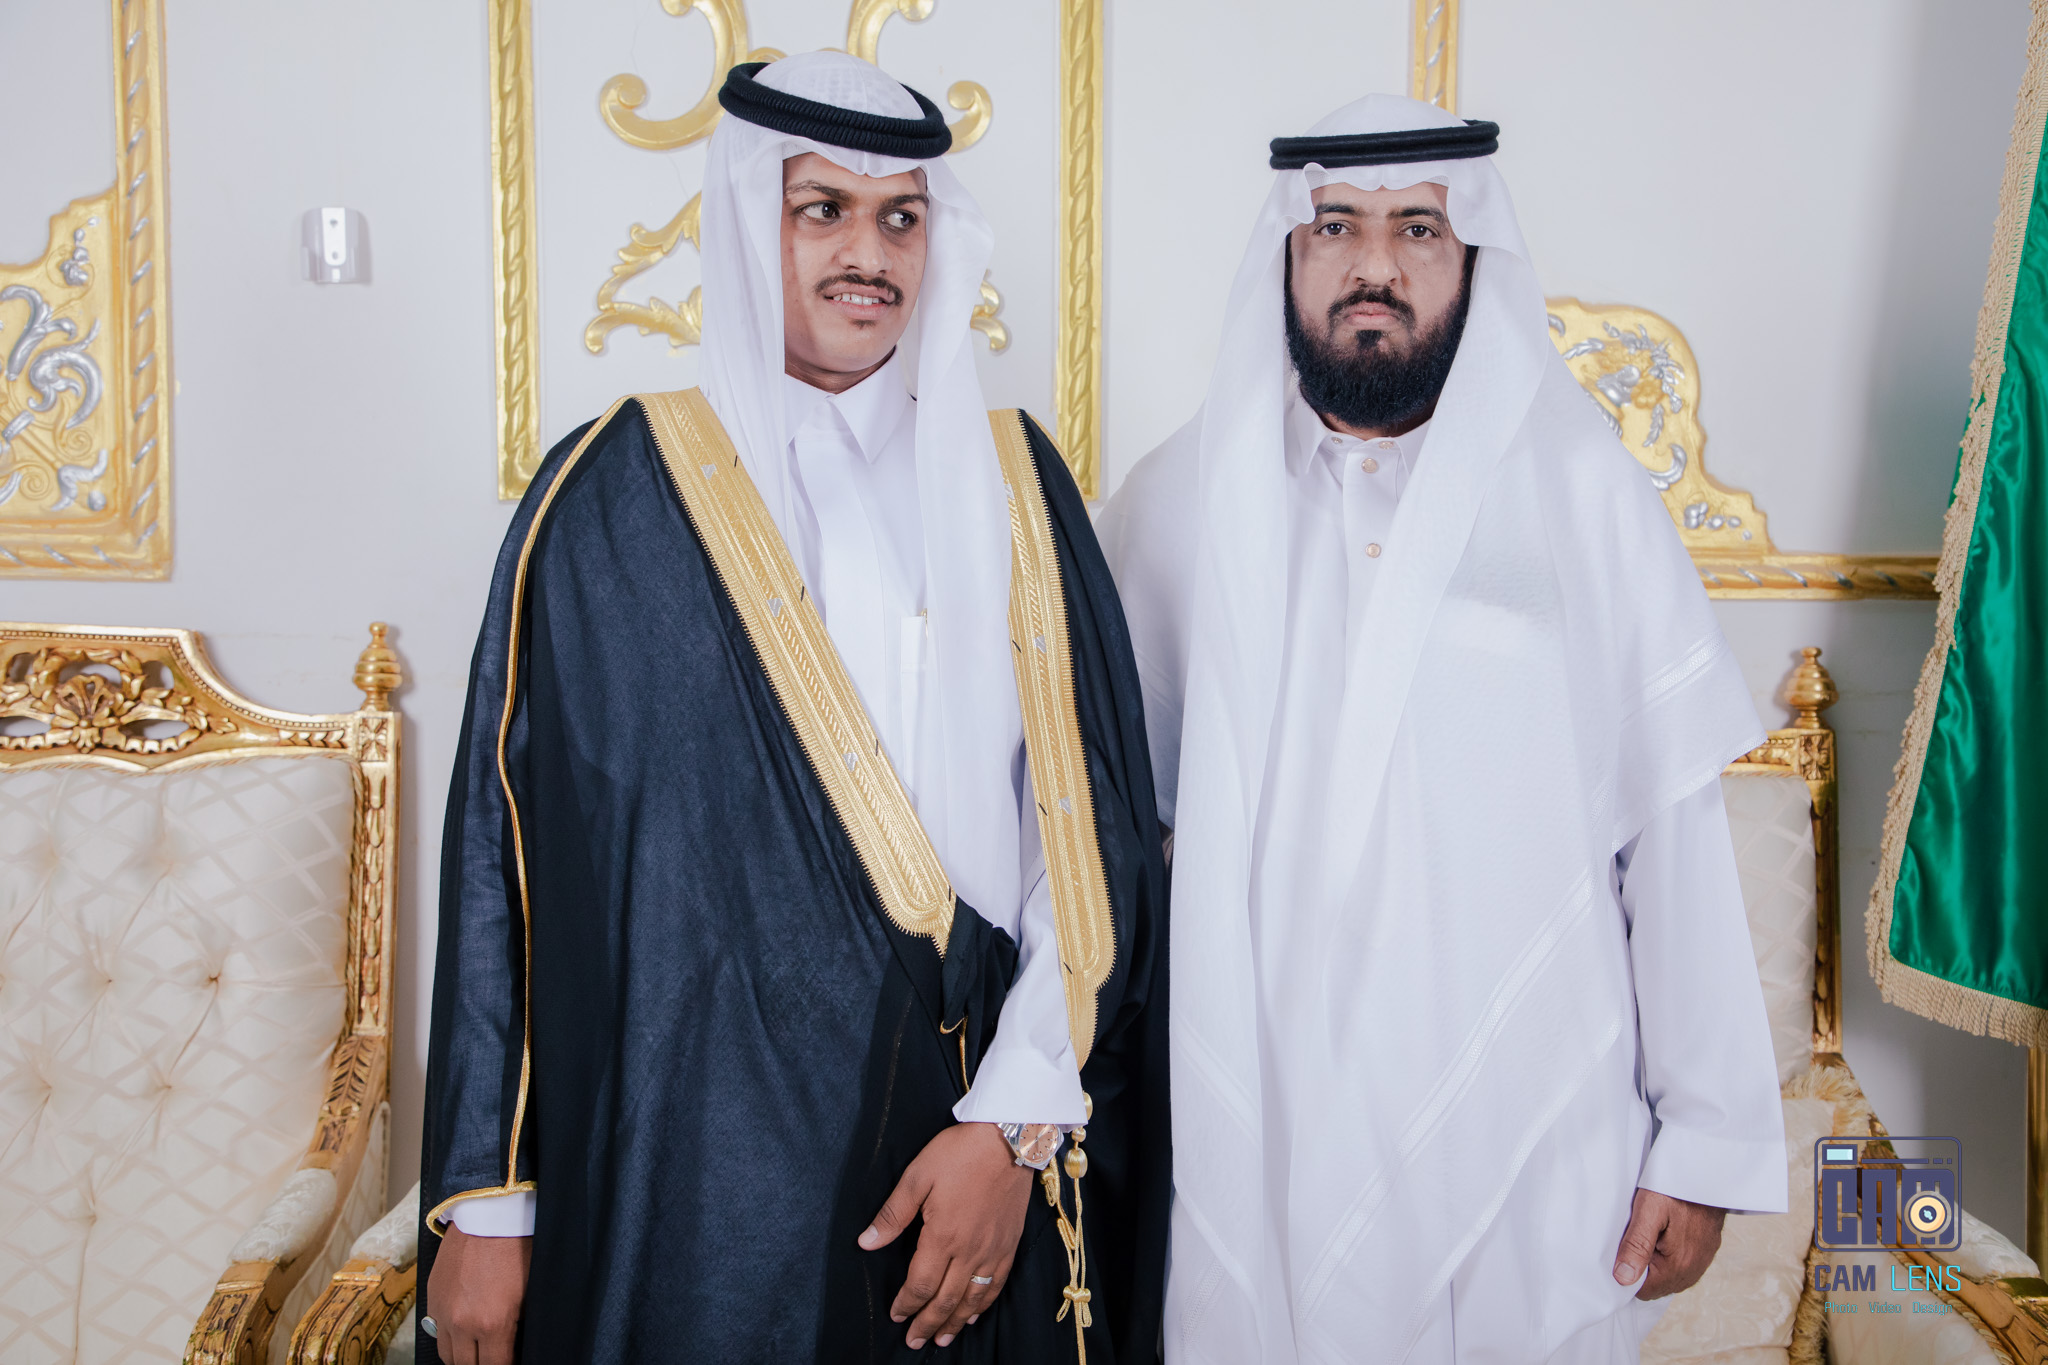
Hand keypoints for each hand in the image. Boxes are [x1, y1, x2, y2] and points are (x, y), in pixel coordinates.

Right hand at [427, 1226, 530, 1364]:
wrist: (488, 1213)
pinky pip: (436, 1332)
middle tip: (496, 1356)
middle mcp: (462, 1324)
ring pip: (447, 1355)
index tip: (511, 1362)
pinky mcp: (432, 1298)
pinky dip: (449, 1338)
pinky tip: (464, 1333)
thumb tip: (515, 1345)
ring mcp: (443, 1312)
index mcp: (492, 1324)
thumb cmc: (517, 1248)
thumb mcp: (528, 1292)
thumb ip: (518, 1326)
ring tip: (479, 1352)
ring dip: (463, 1357)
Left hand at [859, 1122, 1035, 1349]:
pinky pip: (996, 1286)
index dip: (906, 1304)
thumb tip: (867, 1242)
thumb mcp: (918, 1176)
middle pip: (945, 1300)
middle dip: (927, 1324)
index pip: (920, 1284)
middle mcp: (969, 1251)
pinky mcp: (1009, 1245)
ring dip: (954, 1323)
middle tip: (914, 1342)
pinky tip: (974, 1315)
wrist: (1010, 1138)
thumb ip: (893, 1214)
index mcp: (942, 1236)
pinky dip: (983, 1306)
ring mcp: (992, 1250)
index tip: (895, 1316)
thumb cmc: (960, 1153)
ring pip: (972, 1299)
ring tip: (942, 1339)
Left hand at [1612, 1188, 1726, 1298]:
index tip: (1623, 1250)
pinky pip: (1683, 1266)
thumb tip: (1623, 1279)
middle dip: (1642, 1268)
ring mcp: (1702, 1261)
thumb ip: (1636, 1246)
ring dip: (1656, 1263)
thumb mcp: (1648, 1211)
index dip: (1628, 1273)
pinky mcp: (1707, 1251)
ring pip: (1670, 1277)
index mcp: (1678, 1265)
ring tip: (1650, 1234)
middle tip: (1636, 1237)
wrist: (1707, 1172)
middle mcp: (1693, 1270)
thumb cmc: (1675, 1188)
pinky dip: (1669, 1257)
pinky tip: (1663, 1235)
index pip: (1644, 1290)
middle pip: (1657, 1285)